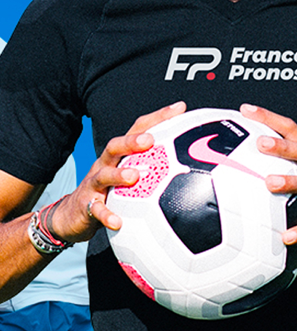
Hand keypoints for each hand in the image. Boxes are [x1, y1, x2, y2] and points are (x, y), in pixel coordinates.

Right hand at [50, 101, 185, 242]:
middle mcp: (105, 164)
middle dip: (131, 141)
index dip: (158, 117)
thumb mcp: (128, 178)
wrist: (73, 215)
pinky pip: (96, 209)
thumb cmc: (109, 192)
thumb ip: (152, 168)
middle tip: (150, 140)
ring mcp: (94, 184)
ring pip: (103, 175)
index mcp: (120, 155)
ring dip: (118, 174)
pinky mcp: (86, 205)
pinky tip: (118, 222)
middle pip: (115, 146)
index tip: (180, 108)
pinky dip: (107, 215)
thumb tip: (189, 164)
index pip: (138, 130)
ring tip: (134, 177)